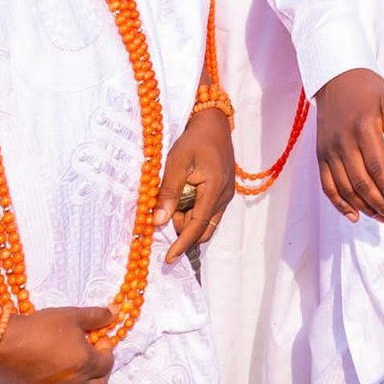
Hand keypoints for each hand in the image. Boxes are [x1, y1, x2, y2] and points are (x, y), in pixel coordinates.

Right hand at [0, 305, 115, 383]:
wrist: (2, 344)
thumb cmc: (39, 328)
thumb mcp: (71, 316)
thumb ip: (97, 316)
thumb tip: (117, 312)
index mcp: (85, 363)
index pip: (108, 363)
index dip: (106, 351)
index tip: (98, 340)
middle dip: (100, 372)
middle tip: (91, 358)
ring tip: (75, 372)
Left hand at [153, 107, 234, 262]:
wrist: (214, 124)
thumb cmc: (194, 141)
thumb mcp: (176, 164)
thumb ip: (168, 193)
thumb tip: (158, 222)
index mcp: (215, 189)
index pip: (197, 225)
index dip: (182, 243)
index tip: (169, 259)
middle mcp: (224, 196)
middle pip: (203, 227)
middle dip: (183, 230)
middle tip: (163, 216)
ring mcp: (226, 194)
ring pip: (206, 221)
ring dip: (187, 220)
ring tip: (170, 203)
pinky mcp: (223, 191)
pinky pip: (208, 211)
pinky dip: (193, 212)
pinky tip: (181, 200)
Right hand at [315, 67, 383, 221]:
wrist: (335, 78)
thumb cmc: (368, 89)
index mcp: (363, 128)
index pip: (377, 166)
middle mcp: (343, 142)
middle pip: (360, 182)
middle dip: (379, 203)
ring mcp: (329, 150)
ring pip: (344, 187)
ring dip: (363, 207)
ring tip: (381, 218)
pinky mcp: (321, 154)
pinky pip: (327, 184)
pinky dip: (338, 203)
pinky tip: (353, 215)